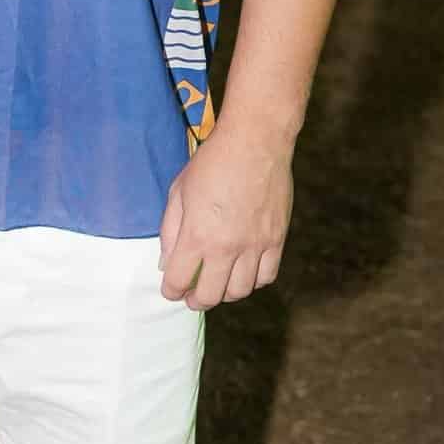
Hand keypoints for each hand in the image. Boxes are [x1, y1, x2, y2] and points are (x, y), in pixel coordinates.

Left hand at [158, 124, 292, 309]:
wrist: (255, 142)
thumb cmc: (212, 163)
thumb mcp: (178, 192)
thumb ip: (170, 231)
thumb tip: (166, 262)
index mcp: (197, 235)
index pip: (178, 281)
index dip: (171, 290)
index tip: (171, 289)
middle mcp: (226, 247)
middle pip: (210, 295)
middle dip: (196, 300)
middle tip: (192, 296)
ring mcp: (255, 245)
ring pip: (240, 291)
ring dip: (225, 293)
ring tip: (218, 284)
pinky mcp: (277, 239)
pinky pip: (266, 276)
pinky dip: (253, 281)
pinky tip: (244, 273)